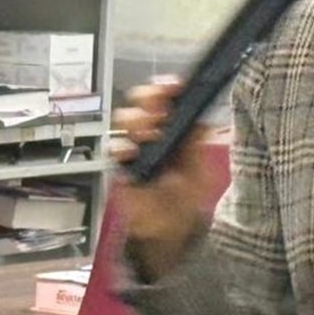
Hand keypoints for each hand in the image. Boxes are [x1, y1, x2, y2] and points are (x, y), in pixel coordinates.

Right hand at [110, 77, 215, 282]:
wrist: (170, 227)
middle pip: (140, 100)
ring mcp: (133, 145)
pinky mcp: (119, 164)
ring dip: (137, 121)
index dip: (166, 87)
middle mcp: (151, 130)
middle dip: (148, 99)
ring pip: (125, 118)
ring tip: (150, 134)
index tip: (172, 86)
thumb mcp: (199, 166)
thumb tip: (200, 115)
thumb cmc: (185, 194)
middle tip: (159, 111)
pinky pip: (113, 146)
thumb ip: (197, 142)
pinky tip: (132, 154)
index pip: (165, 97)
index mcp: (172, 125)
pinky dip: (122, 146)